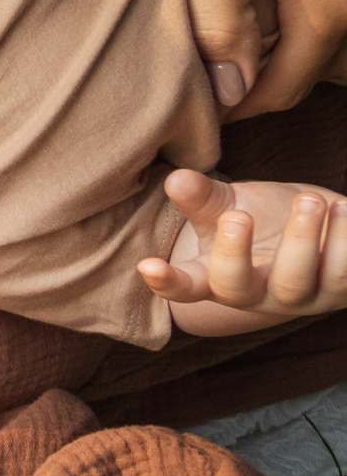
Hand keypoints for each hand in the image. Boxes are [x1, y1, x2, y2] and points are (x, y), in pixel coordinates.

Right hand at [139, 170, 346, 325]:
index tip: (147, 266)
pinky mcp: (342, 288)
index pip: (187, 287)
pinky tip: (343, 208)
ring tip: (309, 201)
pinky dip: (345, 239)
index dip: (167, 282)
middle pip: (240, 288)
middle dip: (237, 253)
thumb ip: (203, 198)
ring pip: (297, 281)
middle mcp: (258, 294)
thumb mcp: (227, 207)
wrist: (318, 232)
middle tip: (238, 216)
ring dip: (302, 239)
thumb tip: (177, 179)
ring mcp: (301, 296)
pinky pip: (346, 272)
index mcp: (218, 277)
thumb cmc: (263, 220)